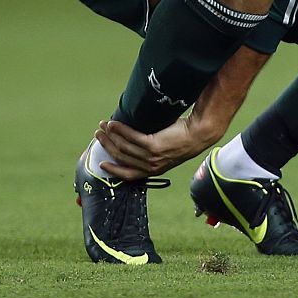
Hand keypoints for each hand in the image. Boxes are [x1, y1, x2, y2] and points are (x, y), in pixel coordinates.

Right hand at [95, 116, 221, 180]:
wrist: (198, 133)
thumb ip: (150, 152)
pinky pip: (131, 137)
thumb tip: (131, 141)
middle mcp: (151, 166)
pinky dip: (120, 130)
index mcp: (153, 171)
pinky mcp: (154, 145)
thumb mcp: (165, 151)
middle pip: (121, 157)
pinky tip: (114, 123)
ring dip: (110, 135)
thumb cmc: (183, 138)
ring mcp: (152, 157)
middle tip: (98, 134)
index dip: (113, 169)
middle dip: (107, 145)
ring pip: (123, 147)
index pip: (127, 174)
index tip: (102, 163)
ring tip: (103, 126)